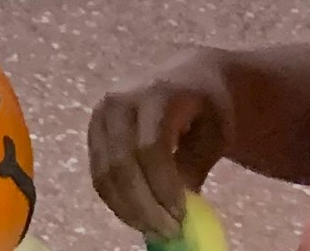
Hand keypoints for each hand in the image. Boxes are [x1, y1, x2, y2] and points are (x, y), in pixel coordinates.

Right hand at [90, 75, 227, 240]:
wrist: (187, 77)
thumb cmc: (207, 107)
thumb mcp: (215, 131)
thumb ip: (195, 161)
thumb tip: (179, 198)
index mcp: (153, 96)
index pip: (150, 147)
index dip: (163, 185)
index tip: (181, 215)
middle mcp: (118, 102)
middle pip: (121, 163)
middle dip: (143, 204)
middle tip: (168, 232)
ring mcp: (100, 116)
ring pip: (103, 172)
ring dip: (127, 208)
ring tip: (154, 230)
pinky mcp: (93, 132)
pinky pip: (98, 173)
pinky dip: (116, 201)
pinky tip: (138, 216)